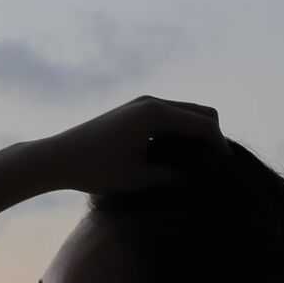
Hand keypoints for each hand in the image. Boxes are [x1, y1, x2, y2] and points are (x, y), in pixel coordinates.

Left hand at [38, 95, 230, 194]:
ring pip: (187, 114)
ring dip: (197, 135)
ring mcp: (142, 104)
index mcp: (155, 113)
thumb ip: (172, 177)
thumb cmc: (95, 171)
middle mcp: (151, 102)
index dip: (219, 146)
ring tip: (201, 165)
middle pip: (201, 113)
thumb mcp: (138, 179)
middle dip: (213, 138)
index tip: (225, 170)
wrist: (57, 158)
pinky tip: (179, 158)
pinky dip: (181, 133)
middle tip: (216, 167)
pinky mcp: (135, 111)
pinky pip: (170, 117)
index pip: (204, 124)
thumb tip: (200, 180)